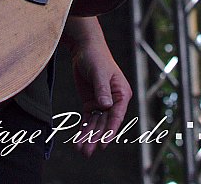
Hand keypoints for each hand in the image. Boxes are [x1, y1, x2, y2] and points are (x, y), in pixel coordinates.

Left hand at [62, 17, 132, 156]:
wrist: (84, 47)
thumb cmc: (95, 57)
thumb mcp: (99, 72)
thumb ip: (102, 89)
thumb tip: (106, 106)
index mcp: (122, 93)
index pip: (116, 116)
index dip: (110, 131)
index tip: (103, 144)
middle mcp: (114, 101)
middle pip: (105, 123)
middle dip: (96, 138)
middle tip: (87, 152)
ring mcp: (103, 103)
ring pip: (97, 124)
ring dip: (89, 137)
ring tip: (81, 150)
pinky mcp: (92, 102)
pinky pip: (89, 119)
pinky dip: (84, 129)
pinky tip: (78, 140)